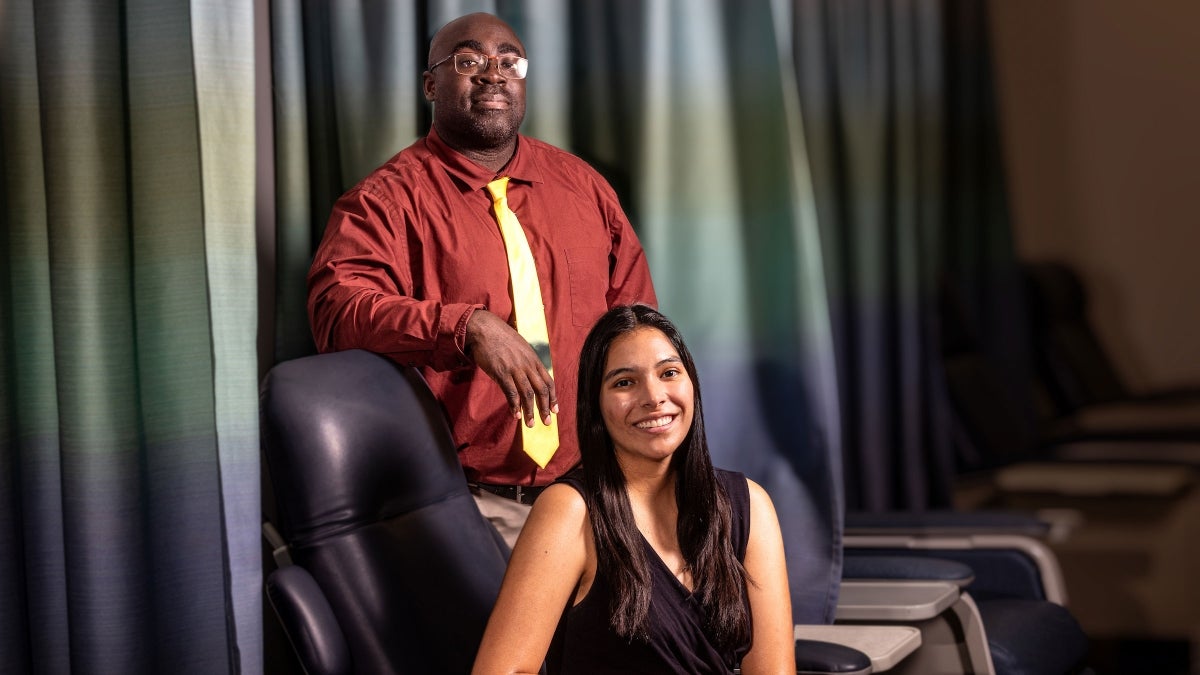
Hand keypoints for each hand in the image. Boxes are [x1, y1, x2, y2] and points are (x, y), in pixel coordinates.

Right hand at [465, 310, 558, 427]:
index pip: (548, 381)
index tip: (555, 409)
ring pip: (527, 393)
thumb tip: (529, 376)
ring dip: (530, 411)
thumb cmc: (501, 338)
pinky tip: (516, 415)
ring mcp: (514, 368)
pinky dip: (514, 405)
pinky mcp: (501, 372)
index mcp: (533, 358)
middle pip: (541, 389)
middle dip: (545, 408)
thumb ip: (526, 362)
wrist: (484, 328)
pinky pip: (511, 392)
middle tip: (547, 422)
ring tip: (531, 424)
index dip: (553, 397)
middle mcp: (527, 364)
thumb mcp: (520, 347)